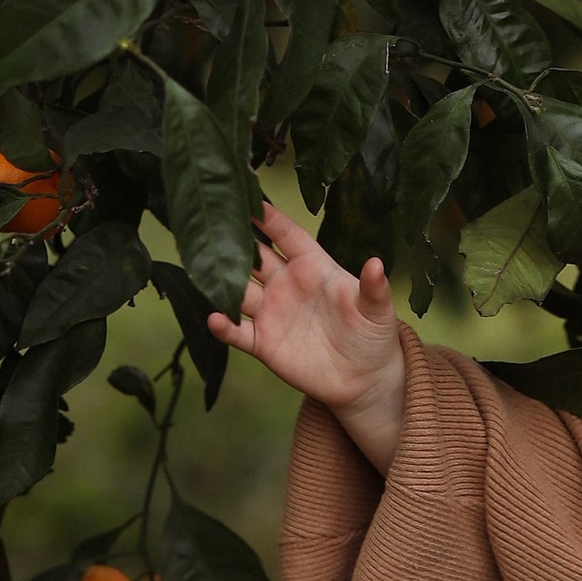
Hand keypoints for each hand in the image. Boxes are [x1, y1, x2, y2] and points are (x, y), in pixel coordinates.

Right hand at [208, 204, 406, 470]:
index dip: (270, 219)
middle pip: (254, 256)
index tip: (250, 200)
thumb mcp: (377, 310)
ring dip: (222, 279)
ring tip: (204, 268)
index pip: (286, 236)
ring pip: (238, 289)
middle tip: (213, 223)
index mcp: (312, 267)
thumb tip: (376, 264)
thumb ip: (373, 288)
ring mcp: (272, 312)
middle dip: (234, 241)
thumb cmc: (372, 335)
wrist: (362, 379)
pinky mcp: (263, 342)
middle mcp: (286, 283)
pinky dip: (224, 325)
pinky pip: (237, 331)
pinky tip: (214, 318)